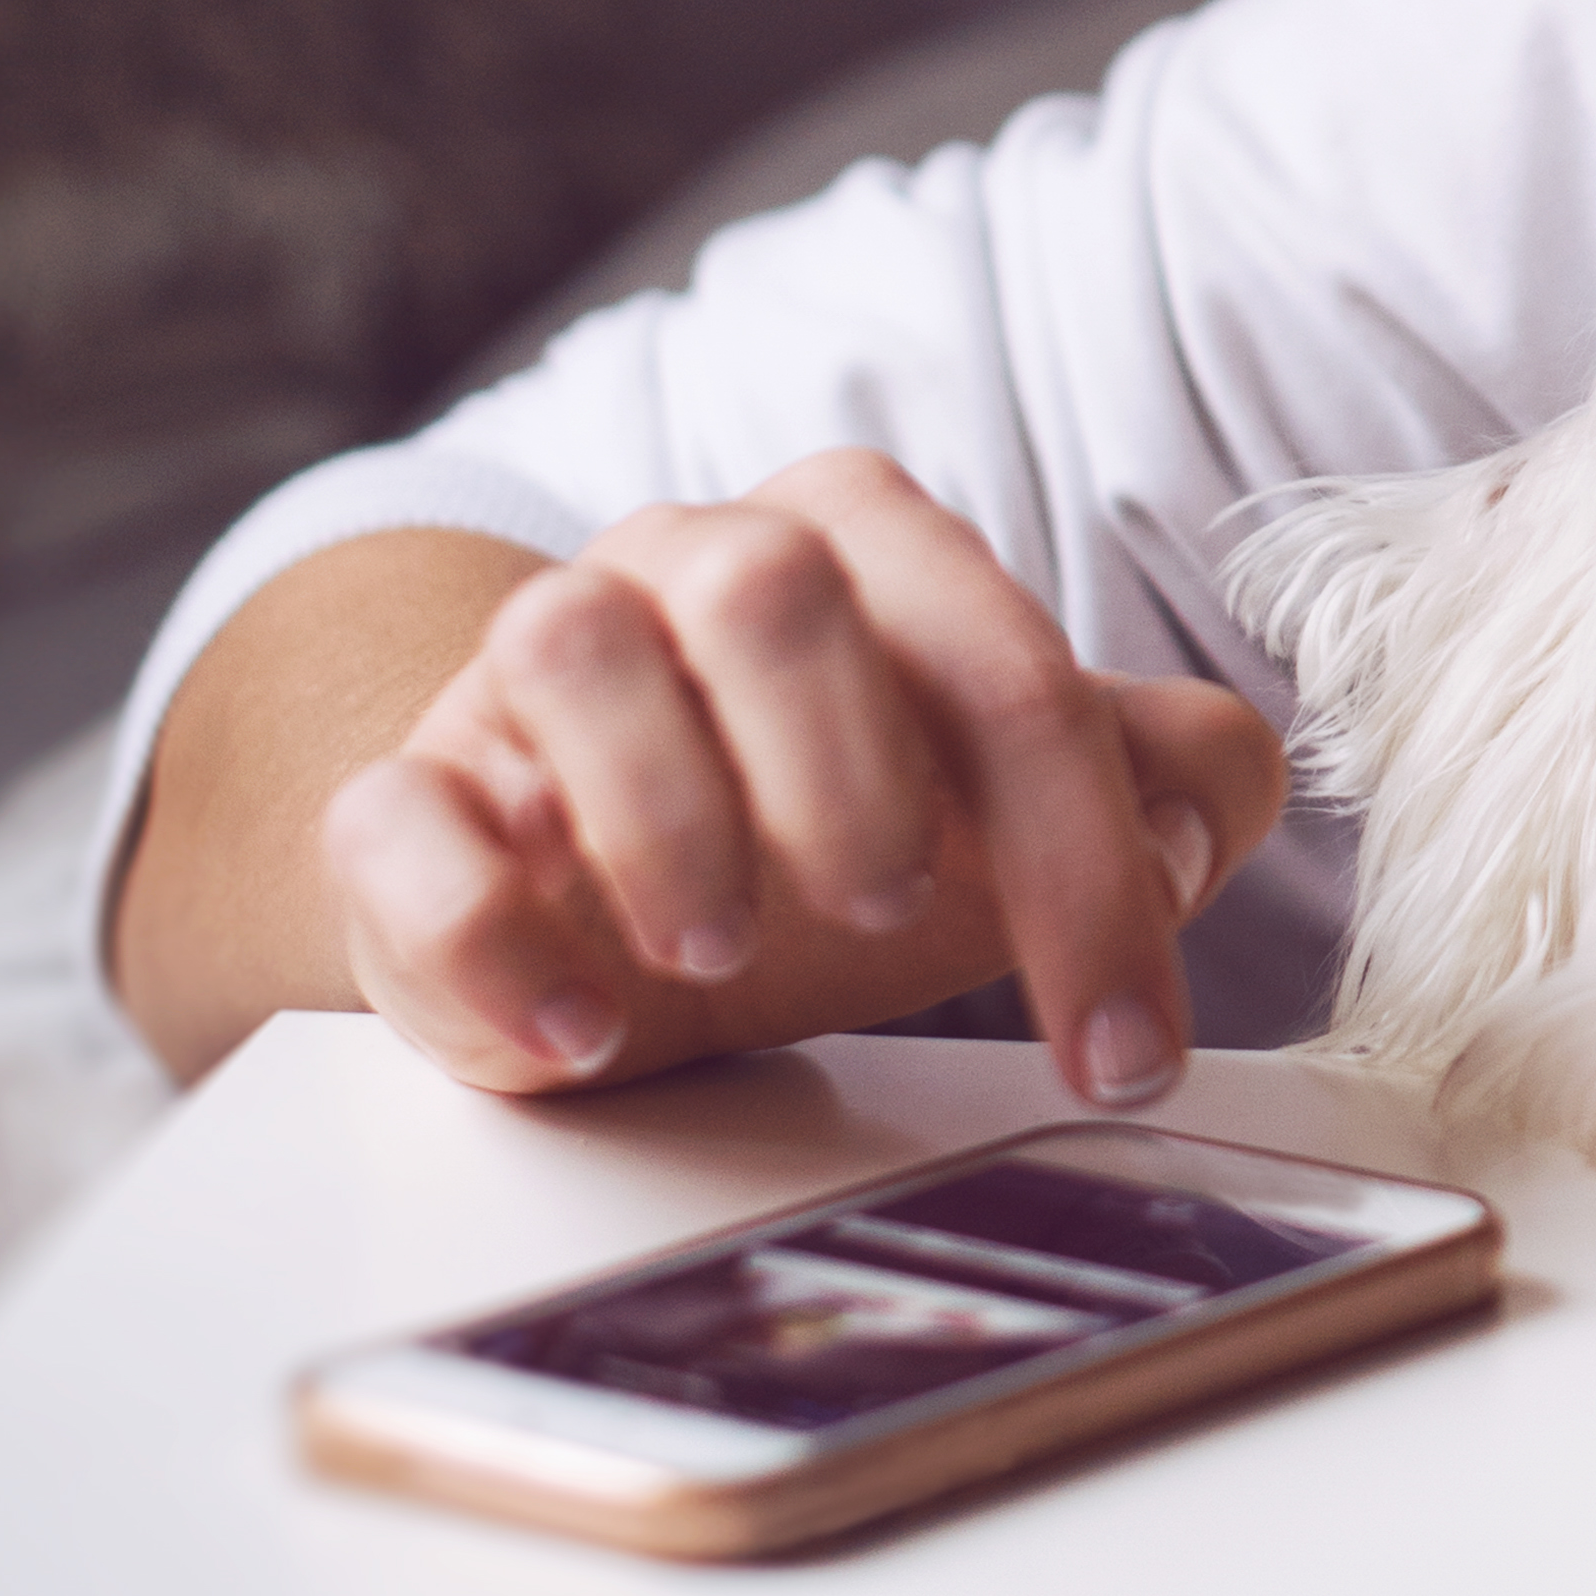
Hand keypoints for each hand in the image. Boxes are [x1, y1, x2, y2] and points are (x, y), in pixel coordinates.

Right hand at [316, 450, 1291, 1108]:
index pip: (1000, 665)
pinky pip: (401, 814)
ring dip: (664, 810)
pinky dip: (484, 928)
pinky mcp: (404, 795)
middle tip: (890, 918)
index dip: (1084, 860)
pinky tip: (579, 1034)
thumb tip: (1195, 826)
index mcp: (863, 544)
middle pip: (773, 582)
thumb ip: (1163, 781)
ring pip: (568, 641)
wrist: (599, 892)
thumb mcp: (1012, 813)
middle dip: (849, 764)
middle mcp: (687, 564)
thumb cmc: (832, 833)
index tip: (1119, 1051)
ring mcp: (524, 668)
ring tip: (726, 952)